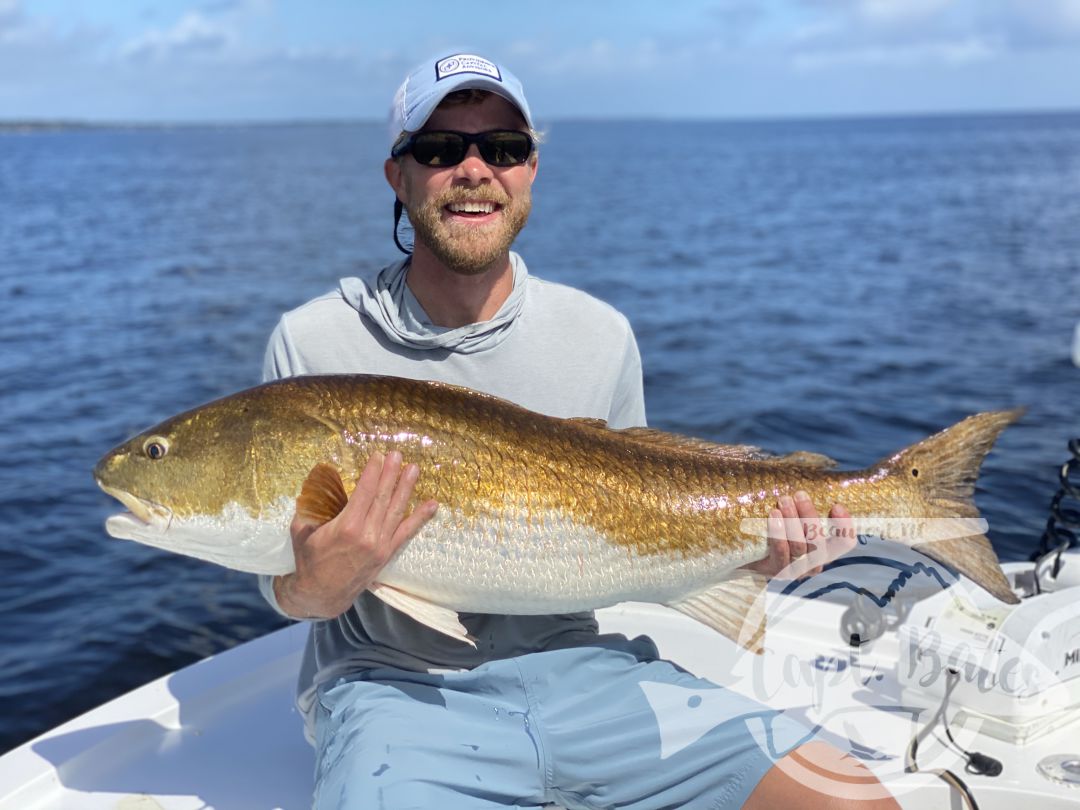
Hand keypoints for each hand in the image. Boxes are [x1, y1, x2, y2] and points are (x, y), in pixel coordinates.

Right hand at [274, 451, 438, 618]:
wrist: (321, 594)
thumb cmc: (308, 560)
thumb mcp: (302, 531)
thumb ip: (310, 508)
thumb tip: (316, 483)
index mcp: (346, 527)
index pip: (364, 492)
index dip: (373, 473)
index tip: (378, 456)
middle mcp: (367, 535)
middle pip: (383, 497)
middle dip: (391, 474)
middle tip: (398, 455)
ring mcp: (380, 545)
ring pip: (396, 510)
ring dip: (406, 488)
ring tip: (414, 469)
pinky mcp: (387, 554)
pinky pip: (406, 532)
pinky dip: (420, 518)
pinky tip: (431, 505)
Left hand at [742, 491, 856, 578]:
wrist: (747, 551)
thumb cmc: (777, 528)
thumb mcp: (794, 517)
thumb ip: (804, 506)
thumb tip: (808, 478)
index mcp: (824, 550)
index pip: (844, 543)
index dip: (845, 526)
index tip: (836, 506)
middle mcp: (814, 563)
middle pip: (819, 542)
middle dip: (809, 515)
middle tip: (799, 494)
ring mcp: (795, 570)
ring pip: (800, 546)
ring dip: (792, 520)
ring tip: (783, 500)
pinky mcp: (776, 571)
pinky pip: (781, 553)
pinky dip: (778, 533)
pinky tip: (774, 516)